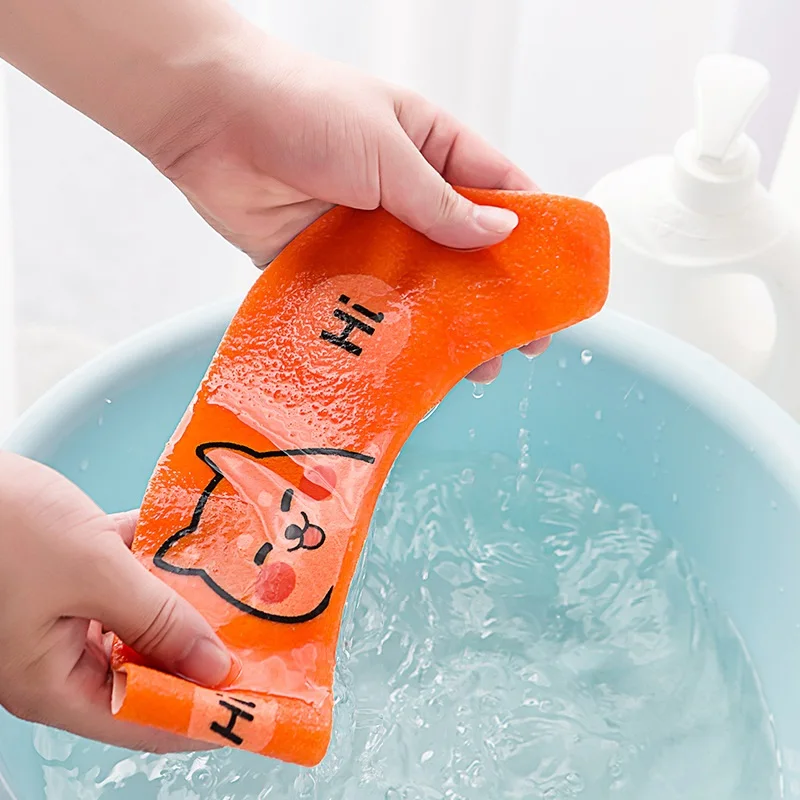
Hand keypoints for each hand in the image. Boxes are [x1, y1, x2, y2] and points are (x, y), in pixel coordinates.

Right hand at [0, 452, 232, 751]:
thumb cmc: (1, 528)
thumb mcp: (89, 573)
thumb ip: (156, 618)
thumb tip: (212, 666)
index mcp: (53, 682)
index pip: (142, 720)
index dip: (201, 716)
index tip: (256, 706)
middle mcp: (58, 655)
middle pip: (146, 669)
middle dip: (201, 651)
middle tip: (260, 638)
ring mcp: (60, 613)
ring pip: (138, 619)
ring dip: (183, 601)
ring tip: (241, 590)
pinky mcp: (64, 573)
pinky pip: (120, 576)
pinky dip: (152, 560)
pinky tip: (192, 542)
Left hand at [144, 35, 549, 381]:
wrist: (207, 118)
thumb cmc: (302, 107)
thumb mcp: (387, 148)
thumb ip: (439, 200)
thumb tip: (501, 232)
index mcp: (430, 149)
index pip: (497, 193)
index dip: (531, 237)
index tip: (555, 282)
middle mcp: (403, 195)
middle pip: (461, 253)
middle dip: (490, 299)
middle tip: (520, 344)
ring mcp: (365, 235)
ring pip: (417, 288)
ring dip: (443, 326)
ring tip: (473, 369)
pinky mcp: (324, 266)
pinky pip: (363, 305)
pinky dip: (385, 333)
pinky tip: (409, 364)